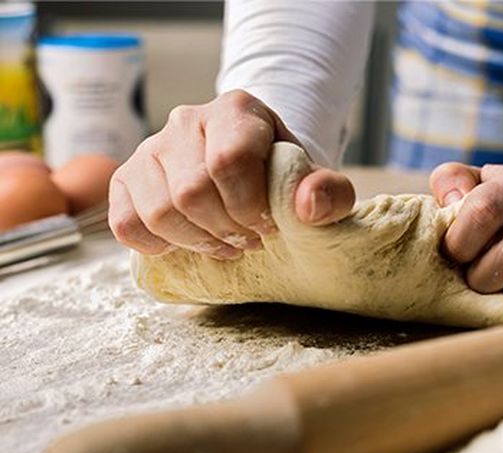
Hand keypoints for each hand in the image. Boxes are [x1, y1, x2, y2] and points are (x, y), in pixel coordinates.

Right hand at [109, 90, 354, 259]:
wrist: (254, 168)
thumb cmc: (282, 176)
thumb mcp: (314, 181)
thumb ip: (329, 192)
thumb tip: (309, 207)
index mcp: (236, 110)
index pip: (229, 161)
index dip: (249, 206)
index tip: (268, 226)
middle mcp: (187, 121)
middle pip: (192, 192)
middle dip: (226, 229)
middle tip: (249, 240)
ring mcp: (151, 148)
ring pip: (159, 211)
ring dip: (196, 241)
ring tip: (225, 243)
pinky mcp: (127, 178)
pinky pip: (126, 223)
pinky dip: (156, 245)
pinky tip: (186, 242)